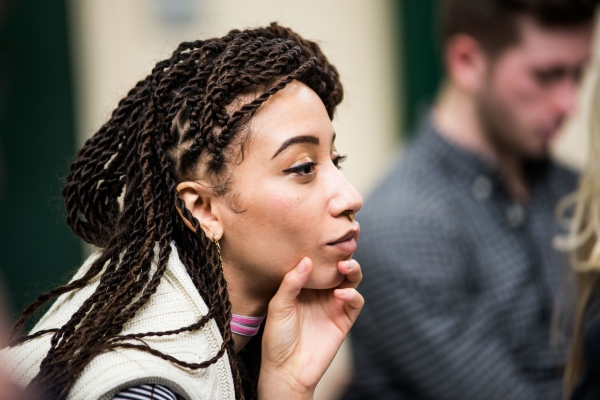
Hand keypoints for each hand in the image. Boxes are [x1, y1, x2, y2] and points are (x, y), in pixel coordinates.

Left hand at [257, 258, 363, 399]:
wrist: (286, 370)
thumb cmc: (277, 338)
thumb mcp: (278, 306)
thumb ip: (291, 283)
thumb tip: (306, 260)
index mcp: (303, 285)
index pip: (318, 260)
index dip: (323, 247)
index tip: (325, 233)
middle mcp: (320, 291)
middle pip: (338, 265)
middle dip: (343, 253)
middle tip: (342, 247)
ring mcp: (334, 304)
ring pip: (351, 279)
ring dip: (352, 269)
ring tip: (344, 266)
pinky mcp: (344, 319)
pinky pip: (356, 302)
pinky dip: (353, 294)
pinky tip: (341, 294)